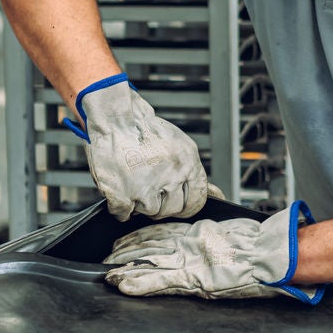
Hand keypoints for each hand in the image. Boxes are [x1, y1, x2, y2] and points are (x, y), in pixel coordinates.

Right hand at [72, 75, 215, 220]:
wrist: (115, 119)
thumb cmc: (144, 131)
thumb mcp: (180, 146)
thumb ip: (193, 172)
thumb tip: (217, 194)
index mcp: (188, 163)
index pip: (197, 200)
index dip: (186, 205)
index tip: (178, 205)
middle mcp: (171, 175)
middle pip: (172, 209)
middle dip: (160, 204)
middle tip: (148, 189)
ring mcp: (146, 187)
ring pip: (149, 212)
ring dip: (139, 203)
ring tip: (132, 182)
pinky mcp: (122, 194)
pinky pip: (123, 214)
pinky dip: (119, 206)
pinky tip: (119, 188)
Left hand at [105, 203, 321, 302]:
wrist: (269, 256)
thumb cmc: (257, 247)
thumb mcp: (230, 233)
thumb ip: (212, 235)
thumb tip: (204, 236)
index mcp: (197, 233)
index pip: (159, 232)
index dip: (137, 236)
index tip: (122, 240)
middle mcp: (188, 245)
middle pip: (148, 246)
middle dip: (124, 252)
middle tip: (106, 257)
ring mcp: (189, 261)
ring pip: (149, 262)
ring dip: (125, 268)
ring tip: (107, 273)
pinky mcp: (193, 278)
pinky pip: (161, 282)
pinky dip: (141, 283)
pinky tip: (124, 286)